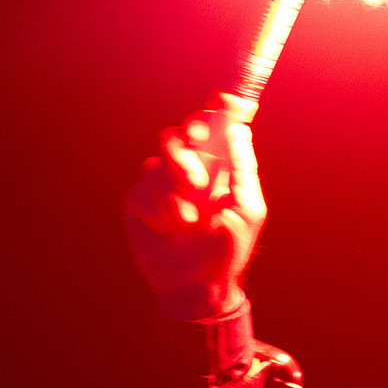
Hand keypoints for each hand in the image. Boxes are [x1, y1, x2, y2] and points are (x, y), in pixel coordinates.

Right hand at [125, 93, 264, 317]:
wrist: (195, 286)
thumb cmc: (226, 252)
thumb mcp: (246, 210)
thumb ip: (242, 169)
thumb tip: (240, 128)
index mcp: (219, 169)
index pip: (215, 128)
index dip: (218, 110)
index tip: (225, 101)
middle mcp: (190, 170)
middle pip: (181, 133)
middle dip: (188, 148)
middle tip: (197, 171)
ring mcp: (162, 184)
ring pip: (159, 159)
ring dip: (175, 191)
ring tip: (188, 221)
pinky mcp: (140, 201)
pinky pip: (142, 188)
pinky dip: (157, 209)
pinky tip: (167, 229)